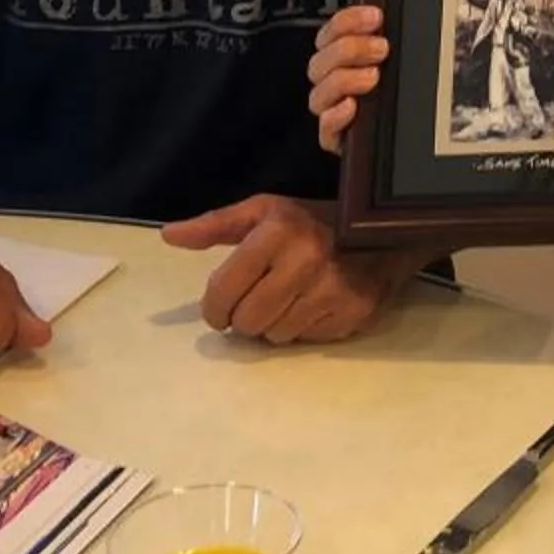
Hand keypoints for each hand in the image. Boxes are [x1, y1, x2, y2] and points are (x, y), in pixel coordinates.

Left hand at [161, 193, 412, 344]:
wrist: (385, 230)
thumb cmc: (313, 221)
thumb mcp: (265, 213)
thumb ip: (215, 226)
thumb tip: (168, 235)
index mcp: (278, 231)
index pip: (223, 291)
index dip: (214, 307)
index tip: (219, 307)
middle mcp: (306, 260)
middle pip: (247, 322)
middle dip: (244, 317)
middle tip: (256, 302)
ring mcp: (333, 290)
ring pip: (275, 337)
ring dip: (274, 324)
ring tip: (289, 300)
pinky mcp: (354, 313)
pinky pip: (306, 341)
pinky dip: (303, 328)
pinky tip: (313, 305)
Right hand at [308, 3, 390, 155]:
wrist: (413, 138)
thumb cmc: (403, 94)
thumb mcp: (398, 61)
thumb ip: (386, 40)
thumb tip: (388, 19)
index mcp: (341, 59)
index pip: (331, 32)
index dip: (348, 20)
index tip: (375, 17)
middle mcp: (331, 84)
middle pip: (319, 62)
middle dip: (350, 49)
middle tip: (381, 48)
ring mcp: (331, 112)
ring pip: (318, 94)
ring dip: (344, 81)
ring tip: (373, 77)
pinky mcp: (336, 139)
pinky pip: (325, 130)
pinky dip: (336, 116)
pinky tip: (352, 107)